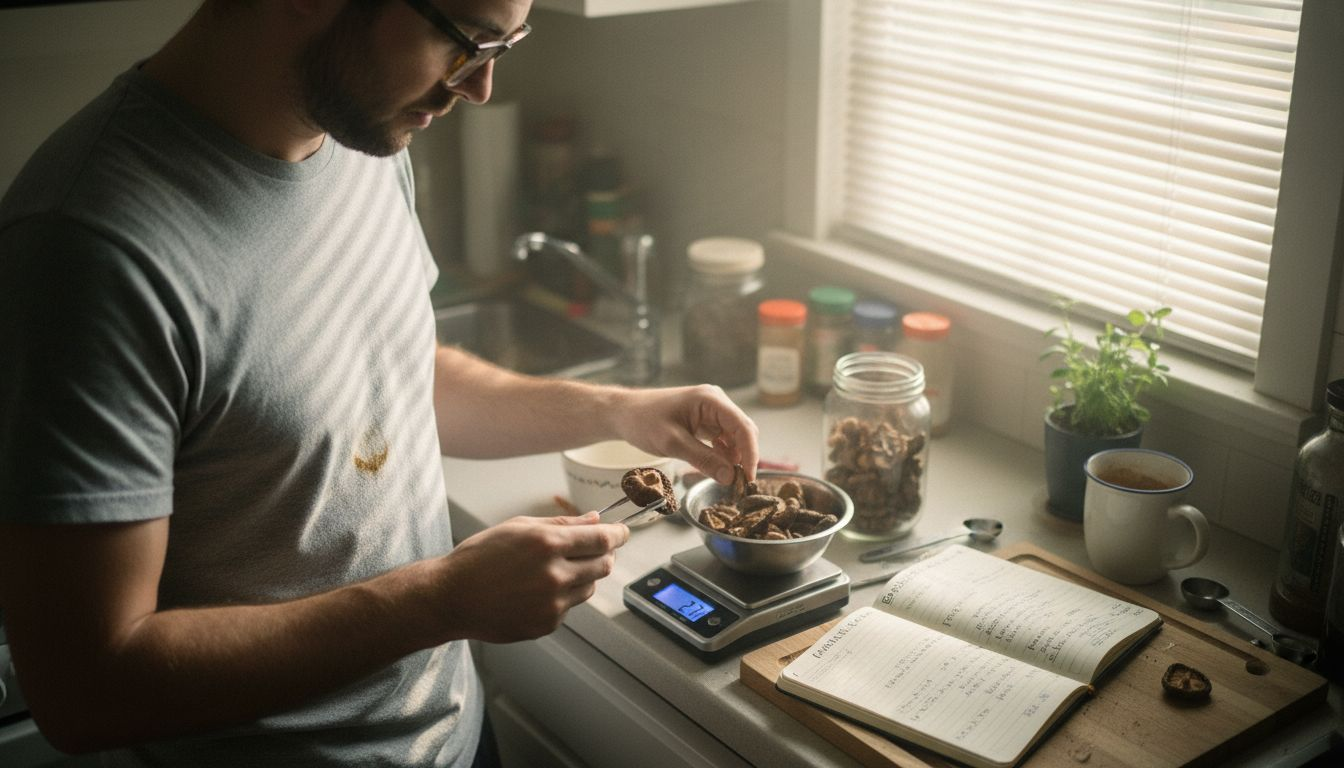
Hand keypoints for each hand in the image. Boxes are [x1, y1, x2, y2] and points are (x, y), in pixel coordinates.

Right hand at [433, 513, 629, 642]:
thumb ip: (562, 524)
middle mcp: (554, 575)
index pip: (602, 539)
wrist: (451, 598)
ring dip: (583, 576)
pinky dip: (562, 596)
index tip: (624, 531)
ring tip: (553, 570)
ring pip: (590, 587)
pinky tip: (534, 591)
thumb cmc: (479, 558)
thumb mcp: (518, 527)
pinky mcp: (546, 624)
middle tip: (593, 549)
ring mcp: (551, 604)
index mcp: (546, 544)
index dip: (619, 534)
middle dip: (604, 554)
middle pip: (604, 564)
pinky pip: (569, 606)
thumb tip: (595, 519)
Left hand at [609, 384, 759, 485]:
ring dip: (734, 458)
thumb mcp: (672, 443)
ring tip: (729, 479)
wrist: (624, 414)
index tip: (749, 477)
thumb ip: (703, 459)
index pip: (742, 426)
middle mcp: (716, 402)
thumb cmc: (643, 421)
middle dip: (744, 457)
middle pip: (743, 431)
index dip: (751, 453)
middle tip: (740, 484)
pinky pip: (723, 439)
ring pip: (735, 437)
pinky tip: (718, 468)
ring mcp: (711, 411)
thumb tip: (730, 477)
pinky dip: (723, 455)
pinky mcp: (705, 421)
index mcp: (711, 399)